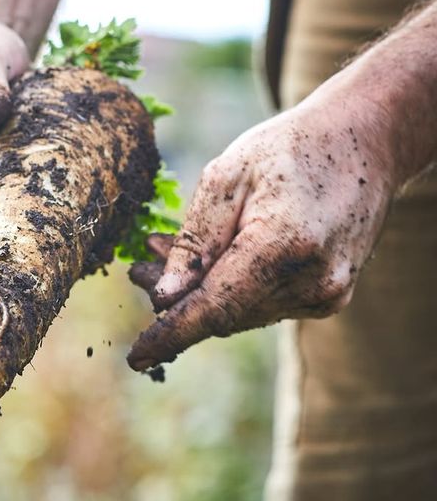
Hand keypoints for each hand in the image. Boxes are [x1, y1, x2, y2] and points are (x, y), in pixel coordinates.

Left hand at [127, 97, 396, 370]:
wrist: (364, 143)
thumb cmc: (289, 149)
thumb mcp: (227, 175)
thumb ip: (195, 241)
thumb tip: (165, 300)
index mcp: (284, 246)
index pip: (215, 309)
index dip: (171, 334)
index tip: (136, 357)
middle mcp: (312, 281)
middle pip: (225, 313)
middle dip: (177, 299)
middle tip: (138, 269)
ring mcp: (326, 294)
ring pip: (243, 312)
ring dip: (203, 292)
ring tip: (166, 254)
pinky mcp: (330, 297)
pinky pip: (267, 304)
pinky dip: (235, 288)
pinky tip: (214, 258)